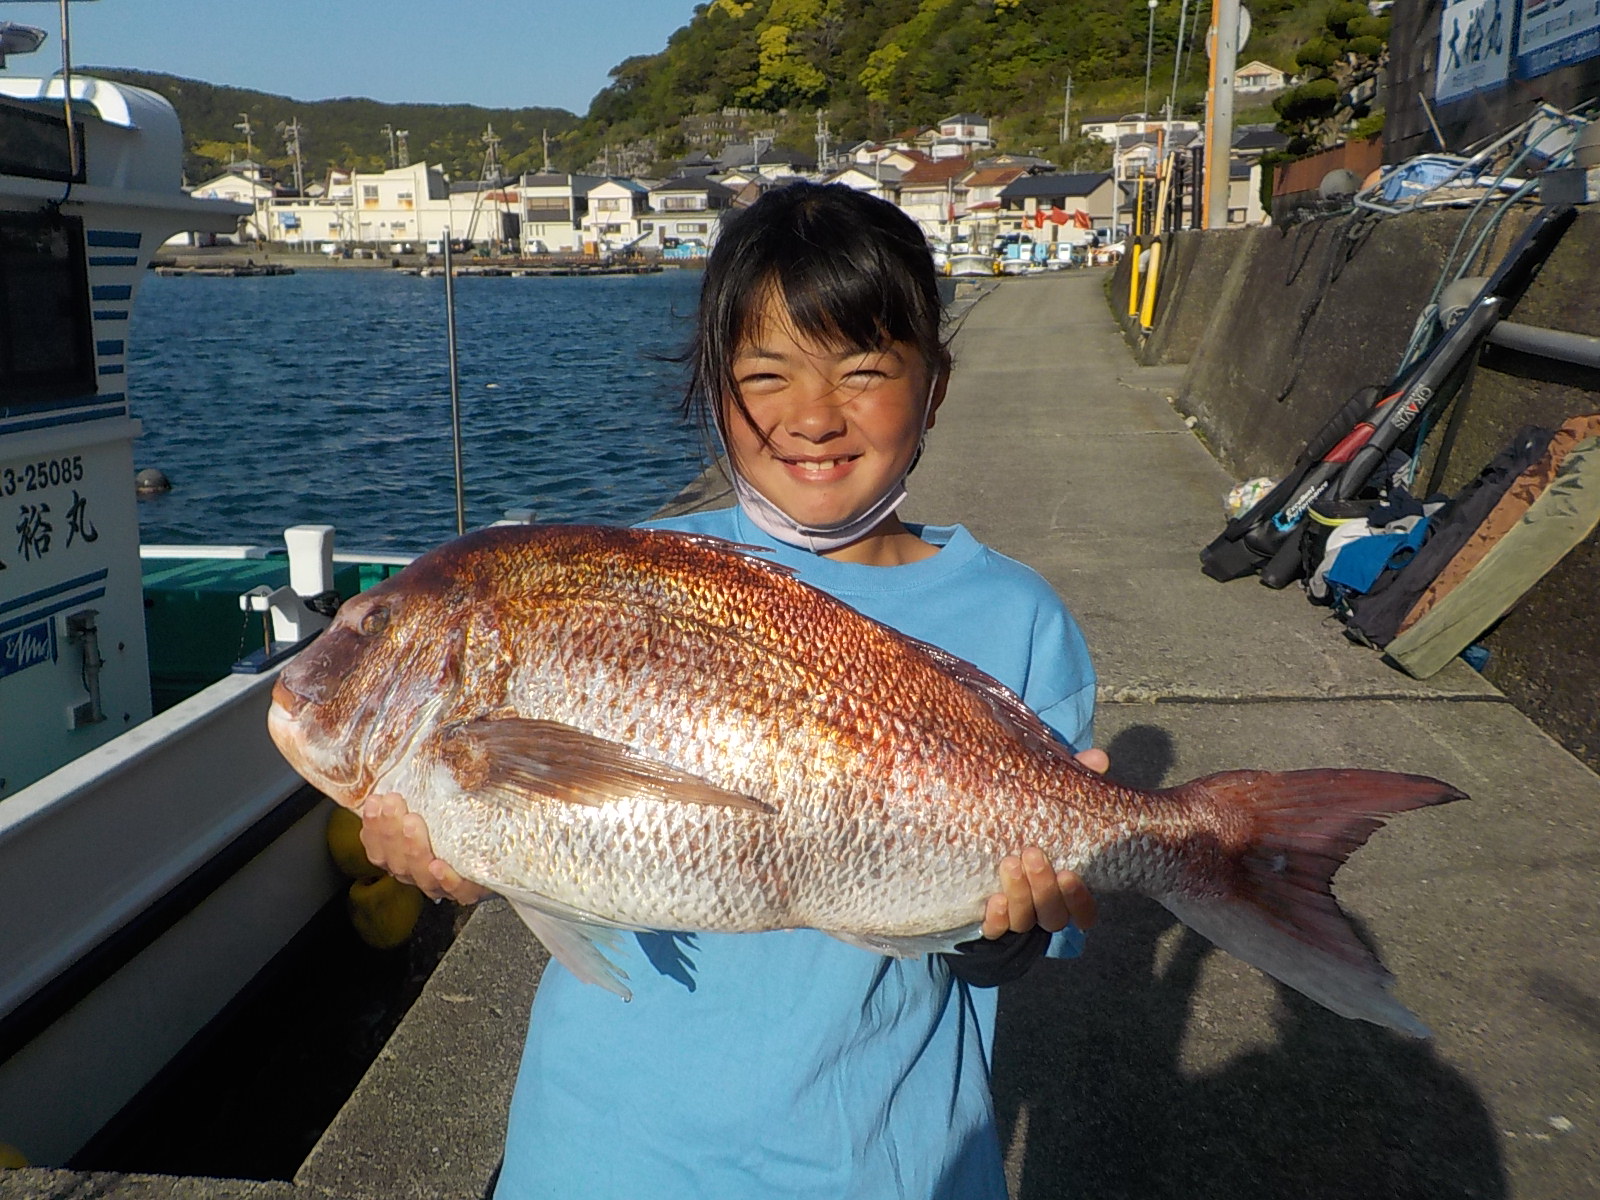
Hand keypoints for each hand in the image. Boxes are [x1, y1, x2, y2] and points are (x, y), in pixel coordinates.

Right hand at [359, 793, 490, 904]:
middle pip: (396, 860)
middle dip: (390, 831)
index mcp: (403, 855)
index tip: (374, 801)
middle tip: (393, 804)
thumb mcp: (442, 804)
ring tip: (412, 824)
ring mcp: (441, 884)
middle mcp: (417, 872)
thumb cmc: (464, 826)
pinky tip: (438, 865)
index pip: (379, 847)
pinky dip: (445, 879)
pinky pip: (456, 890)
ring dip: (413, 849)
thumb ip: (425, 791)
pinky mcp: (469, 890)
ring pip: (420, 874)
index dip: (372, 827)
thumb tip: (418, 754)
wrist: (502, 855)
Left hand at [980, 747, 1106, 939]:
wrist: (982, 855)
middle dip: (1044, 888)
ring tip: (1008, 862)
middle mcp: (1042, 908)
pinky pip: (993, 929)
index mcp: (1063, 891)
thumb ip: (1075, 783)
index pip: (1084, 911)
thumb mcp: (1050, 807)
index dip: (1080, 899)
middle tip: (1032, 853)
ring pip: (1024, 920)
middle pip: (1053, 915)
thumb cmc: (1030, 829)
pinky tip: (992, 900)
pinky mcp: (987, 919)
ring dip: (1020, 895)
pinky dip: (996, 918)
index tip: (1070, 872)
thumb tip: (1099, 758)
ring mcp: (1015, 915)